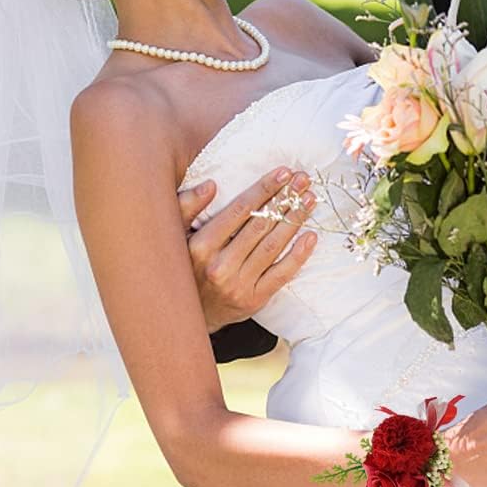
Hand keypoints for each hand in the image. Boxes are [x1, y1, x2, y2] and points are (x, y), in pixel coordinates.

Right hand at [178, 167, 316, 333]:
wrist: (190, 313)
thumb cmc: (185, 265)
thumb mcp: (175, 235)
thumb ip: (187, 207)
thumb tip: (211, 185)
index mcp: (201, 246)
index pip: (240, 210)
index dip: (264, 188)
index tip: (283, 172)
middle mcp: (220, 266)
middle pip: (260, 225)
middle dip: (285, 199)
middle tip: (303, 179)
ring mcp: (239, 285)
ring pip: (273, 246)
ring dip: (295, 219)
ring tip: (309, 199)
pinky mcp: (254, 300)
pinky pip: (281, 274)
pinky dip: (298, 255)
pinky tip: (311, 236)